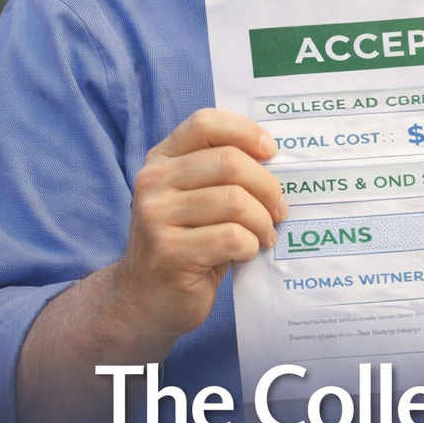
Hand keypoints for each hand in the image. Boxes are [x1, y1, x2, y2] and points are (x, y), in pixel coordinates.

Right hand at [111, 109, 286, 346]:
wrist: (145, 300)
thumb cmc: (187, 243)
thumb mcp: (198, 199)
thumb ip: (223, 174)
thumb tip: (276, 160)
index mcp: (162, 160)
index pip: (205, 123)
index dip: (245, 132)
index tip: (271, 152)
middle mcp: (153, 182)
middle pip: (229, 162)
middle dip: (267, 187)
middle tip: (279, 209)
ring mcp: (156, 217)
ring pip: (235, 201)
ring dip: (262, 221)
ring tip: (264, 235)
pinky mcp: (169, 253)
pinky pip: (232, 237)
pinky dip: (251, 245)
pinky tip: (246, 253)